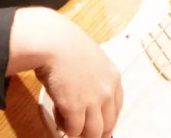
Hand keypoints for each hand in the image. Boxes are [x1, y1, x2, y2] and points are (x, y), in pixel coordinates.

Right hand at [8, 8, 121, 137]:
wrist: (54, 43)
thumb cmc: (65, 46)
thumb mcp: (91, 59)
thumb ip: (94, 78)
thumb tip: (86, 95)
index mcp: (113, 77)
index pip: (117, 108)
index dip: (108, 121)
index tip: (102, 126)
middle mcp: (107, 91)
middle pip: (108, 124)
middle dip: (97, 132)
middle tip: (85, 134)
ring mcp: (93, 101)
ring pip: (93, 133)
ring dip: (81, 133)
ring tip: (70, 126)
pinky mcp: (75, 108)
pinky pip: (74, 130)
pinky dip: (66, 128)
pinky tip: (60, 117)